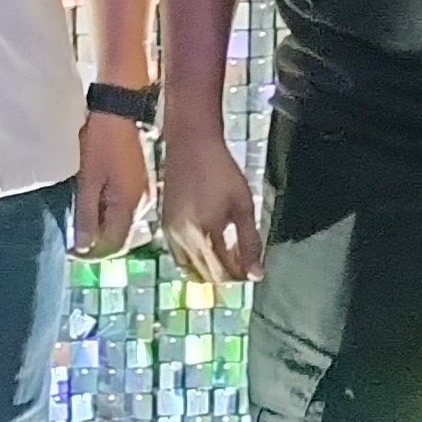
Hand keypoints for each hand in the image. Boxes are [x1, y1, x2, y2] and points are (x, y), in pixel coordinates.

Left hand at [71, 112, 148, 258]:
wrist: (118, 111)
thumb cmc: (101, 144)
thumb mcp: (88, 181)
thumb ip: (86, 216)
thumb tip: (83, 248)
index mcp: (130, 206)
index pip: (114, 245)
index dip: (91, 252)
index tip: (70, 249)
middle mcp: (143, 204)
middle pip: (120, 236)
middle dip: (96, 240)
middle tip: (71, 235)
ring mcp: (144, 193)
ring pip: (121, 222)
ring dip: (101, 226)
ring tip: (78, 220)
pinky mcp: (139, 183)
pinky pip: (124, 208)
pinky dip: (107, 212)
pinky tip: (92, 203)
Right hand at [158, 132, 260, 284]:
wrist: (191, 145)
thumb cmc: (222, 172)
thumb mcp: (243, 206)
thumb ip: (250, 243)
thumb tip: (257, 275)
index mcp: (204, 233)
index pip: (222, 273)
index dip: (240, 276)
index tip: (254, 269)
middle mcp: (182, 239)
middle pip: (205, 275)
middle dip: (226, 274)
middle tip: (244, 262)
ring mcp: (170, 234)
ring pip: (189, 270)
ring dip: (209, 270)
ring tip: (228, 255)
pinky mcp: (164, 226)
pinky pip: (179, 256)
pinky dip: (195, 260)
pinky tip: (210, 246)